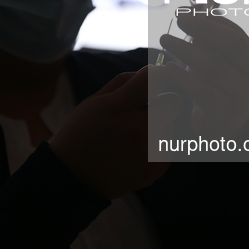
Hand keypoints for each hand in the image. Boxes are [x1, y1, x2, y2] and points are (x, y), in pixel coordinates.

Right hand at [50, 66, 181, 199]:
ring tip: (132, 139)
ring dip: (157, 128)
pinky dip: (155, 148)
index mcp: (120, 107)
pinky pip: (167, 149)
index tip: (161, 74)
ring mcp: (149, 151)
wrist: (74, 178)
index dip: (160, 73)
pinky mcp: (157, 169)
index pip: (154, 78)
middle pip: (174, 102)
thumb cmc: (83, 133)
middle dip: (164, 102)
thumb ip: (125, 82)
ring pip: (170, 127)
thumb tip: (153, 69)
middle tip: (148, 110)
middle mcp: (138, 128)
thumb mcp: (94, 101)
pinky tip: (134, 154)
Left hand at [159, 13, 248, 138]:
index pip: (234, 32)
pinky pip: (202, 90)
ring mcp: (241, 94)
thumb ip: (206, 36)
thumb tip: (191, 8)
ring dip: (186, 49)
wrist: (221, 125)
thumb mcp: (215, 58)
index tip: (185, 11)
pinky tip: (167, 68)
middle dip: (204, 28)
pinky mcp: (224, 111)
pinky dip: (183, 77)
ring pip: (214, 67)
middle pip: (231, 45)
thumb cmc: (215, 83)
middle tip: (178, 19)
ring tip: (164, 39)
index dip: (210, 20)